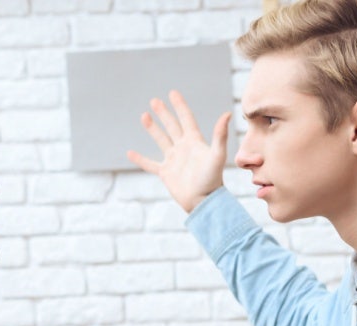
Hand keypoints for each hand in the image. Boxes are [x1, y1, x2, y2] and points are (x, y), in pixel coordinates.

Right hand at [127, 90, 231, 213]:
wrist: (203, 201)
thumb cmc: (212, 179)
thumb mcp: (217, 155)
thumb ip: (219, 135)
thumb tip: (227, 114)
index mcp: (195, 142)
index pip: (186, 119)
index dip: (179, 106)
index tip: (173, 93)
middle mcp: (183, 148)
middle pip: (172, 126)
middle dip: (164, 113)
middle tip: (154, 100)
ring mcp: (173, 160)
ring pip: (161, 140)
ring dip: (152, 129)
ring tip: (144, 116)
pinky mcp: (166, 173)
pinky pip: (150, 164)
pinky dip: (140, 159)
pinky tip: (130, 152)